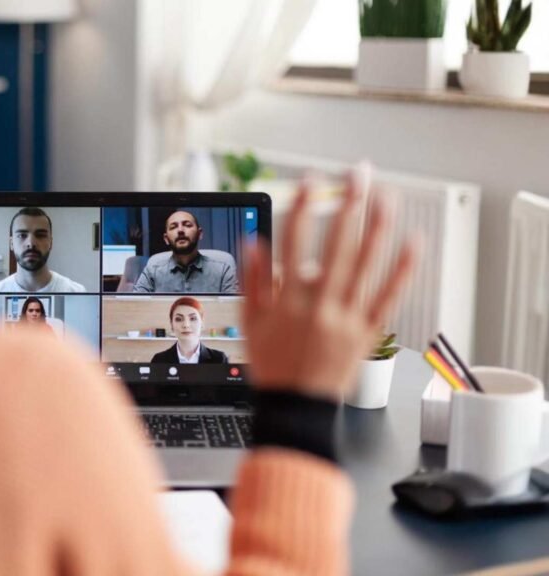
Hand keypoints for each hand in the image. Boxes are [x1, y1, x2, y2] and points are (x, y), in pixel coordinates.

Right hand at [241, 165, 418, 400]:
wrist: (297, 407)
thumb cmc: (273, 366)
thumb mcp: (250, 323)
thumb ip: (253, 282)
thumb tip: (255, 245)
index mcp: (288, 301)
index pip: (295, 243)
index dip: (303, 208)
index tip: (310, 182)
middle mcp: (320, 305)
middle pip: (337, 246)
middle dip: (348, 206)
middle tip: (357, 176)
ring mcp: (347, 318)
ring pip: (366, 265)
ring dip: (378, 227)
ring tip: (386, 197)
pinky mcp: (367, 332)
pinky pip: (388, 296)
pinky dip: (402, 269)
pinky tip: (412, 244)